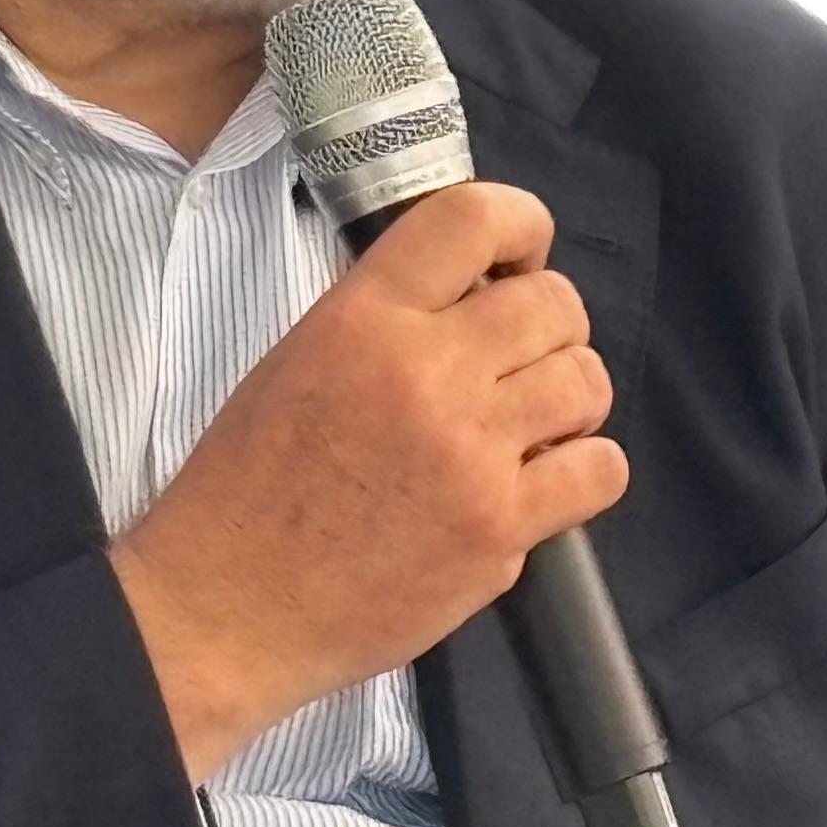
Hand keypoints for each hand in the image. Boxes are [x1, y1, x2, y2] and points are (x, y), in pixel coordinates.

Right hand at [110, 180, 626, 775]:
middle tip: (520, 358)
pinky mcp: (500, 529)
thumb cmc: (246, 490)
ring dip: (570, 396)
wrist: (226, 608)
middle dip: (550, 323)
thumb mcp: (296, 362)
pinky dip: (585, 468)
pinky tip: (545, 481)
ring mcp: (472, 453)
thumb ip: (386, 319)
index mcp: (364, 319)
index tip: (519, 257)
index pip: (475, 217)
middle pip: (554, 303)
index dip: (520, 226)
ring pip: (586, 381)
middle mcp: (427, 372)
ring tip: (532, 423)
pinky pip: (600, 468)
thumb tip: (476, 294)